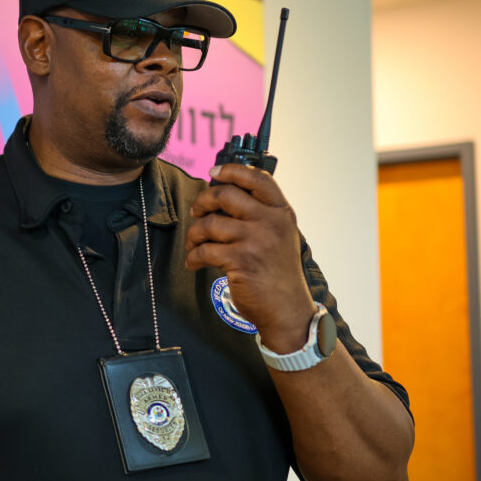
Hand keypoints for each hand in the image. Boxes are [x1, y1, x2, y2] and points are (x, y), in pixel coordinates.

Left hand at [185, 163, 315, 351]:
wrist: (288, 309)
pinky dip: (194, 256)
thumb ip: (261, 214)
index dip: (231, 171)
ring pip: (210, 223)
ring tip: (193, 243)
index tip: (213, 173)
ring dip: (194, 233)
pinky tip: (194, 262)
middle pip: (226, 195)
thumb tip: (224, 194)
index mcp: (281, 212)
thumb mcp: (280, 236)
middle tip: (196, 212)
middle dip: (202, 201)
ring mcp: (256, 240)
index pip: (257, 178)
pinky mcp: (240, 261)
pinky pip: (205, 250)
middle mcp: (270, 222)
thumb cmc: (279, 273)